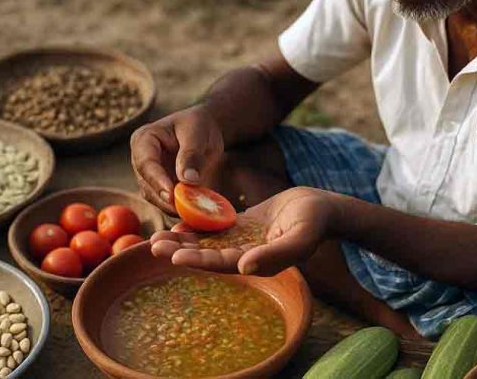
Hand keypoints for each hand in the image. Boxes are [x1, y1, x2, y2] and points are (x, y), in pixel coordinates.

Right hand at [130, 105, 223, 213]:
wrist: (204, 132)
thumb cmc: (198, 126)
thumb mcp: (197, 134)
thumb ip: (192, 155)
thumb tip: (188, 180)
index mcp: (144, 140)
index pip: (146, 163)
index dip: (157, 180)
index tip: (172, 194)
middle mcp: (140, 160)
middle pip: (147, 184)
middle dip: (165, 198)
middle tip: (184, 209)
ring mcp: (148, 176)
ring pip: (155, 197)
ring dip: (172, 206)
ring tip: (193, 210)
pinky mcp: (159, 188)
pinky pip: (165, 202)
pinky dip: (178, 208)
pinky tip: (193, 212)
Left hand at [149, 187, 338, 275]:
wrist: (324, 208)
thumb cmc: (314, 223)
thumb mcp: (298, 239)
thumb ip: (273, 255)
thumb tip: (245, 268)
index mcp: (257, 262)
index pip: (221, 264)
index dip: (198, 260)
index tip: (174, 256)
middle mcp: (246, 255)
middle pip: (207, 255)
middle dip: (181, 250)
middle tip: (153, 245)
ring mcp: (243, 240)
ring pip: (208, 242)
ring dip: (183, 240)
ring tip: (156, 236)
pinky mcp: (244, 225)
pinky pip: (216, 227)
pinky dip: (198, 225)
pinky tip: (178, 221)